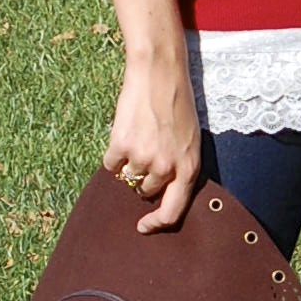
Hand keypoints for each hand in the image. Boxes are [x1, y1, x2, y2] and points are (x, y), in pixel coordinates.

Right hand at [104, 0, 200, 232]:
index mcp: (189, 168)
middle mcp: (167, 168)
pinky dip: (113, 152)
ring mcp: (143, 158)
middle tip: (146, 151)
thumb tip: (161, 193)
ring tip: (139, 135)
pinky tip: (125, 130)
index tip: (143, 227)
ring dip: (128, 162)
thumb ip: (180, 167)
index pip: (173, 212)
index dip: (156, 224)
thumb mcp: (191, 140)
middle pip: (145, 191)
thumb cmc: (178, 105)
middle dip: (143, 178)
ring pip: (126, 176)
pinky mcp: (121, 146)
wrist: (160, 73)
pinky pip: (110, 163)